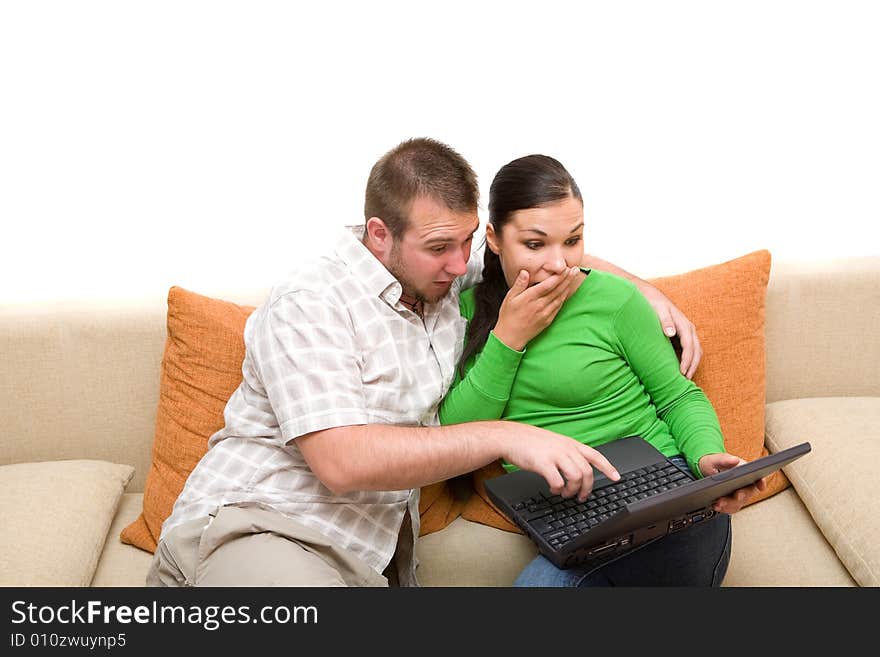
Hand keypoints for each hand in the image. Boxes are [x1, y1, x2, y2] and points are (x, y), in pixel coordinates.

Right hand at [492, 267, 580, 350]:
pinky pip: (558, 306)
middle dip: (567, 278)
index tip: (565, 268)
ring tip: (574, 276)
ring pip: (560, 297)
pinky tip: (567, 291)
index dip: (558, 276)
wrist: (511, 336)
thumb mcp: (509, 298)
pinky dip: (564, 297)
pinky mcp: (548, 320)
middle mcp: (539, 305)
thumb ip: (519, 284)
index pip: (548, 285)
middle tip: (575, 269)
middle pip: (557, 290)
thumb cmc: (508, 316)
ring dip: (568, 286)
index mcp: (529, 298)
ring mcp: (545, 313)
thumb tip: (525, 272)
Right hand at [499, 423, 620, 501]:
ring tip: (565, 493)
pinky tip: (553, 489)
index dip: (608, 467)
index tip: (616, 477)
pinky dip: (558, 489)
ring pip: (576, 477)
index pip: (595, 455)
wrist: (510, 437)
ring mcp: (555, 455)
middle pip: (587, 471)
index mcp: (570, 443)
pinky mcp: (543, 463)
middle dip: (587, 488)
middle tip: (581, 496)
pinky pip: (558, 481)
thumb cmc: (529, 441)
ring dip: (572, 490)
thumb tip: (576, 468)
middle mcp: (565, 448)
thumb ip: (567, 453)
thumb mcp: (554, 442)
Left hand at [637, 283, 701, 378]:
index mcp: (684, 324)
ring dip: (692, 365)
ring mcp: (687, 333)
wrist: (651, 296)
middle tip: (684, 381)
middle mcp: (689, 329)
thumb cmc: (652, 303)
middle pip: (696, 350)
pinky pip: (689, 351)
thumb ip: (665, 320)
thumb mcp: (657, 309)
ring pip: (696, 352)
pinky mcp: (682, 336)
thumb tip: (671, 333)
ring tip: (684, 380)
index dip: (687, 359)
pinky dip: (688, 361)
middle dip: (692, 366)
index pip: (689, 345)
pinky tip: (680, 371)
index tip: (682, 372)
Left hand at [698, 453, 766, 513]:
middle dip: (742, 495)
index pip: (757, 477)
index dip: (761, 482)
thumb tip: (735, 460)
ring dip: (730, 504)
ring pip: (739, 503)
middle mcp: (744, 485)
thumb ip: (724, 460)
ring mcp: (738, 495)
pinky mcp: (731, 502)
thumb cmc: (713, 463)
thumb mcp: (715, 459)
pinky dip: (724, 508)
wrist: (705, 471)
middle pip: (747, 493)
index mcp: (744, 471)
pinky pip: (730, 508)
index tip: (761, 486)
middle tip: (737, 495)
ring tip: (719, 503)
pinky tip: (716, 506)